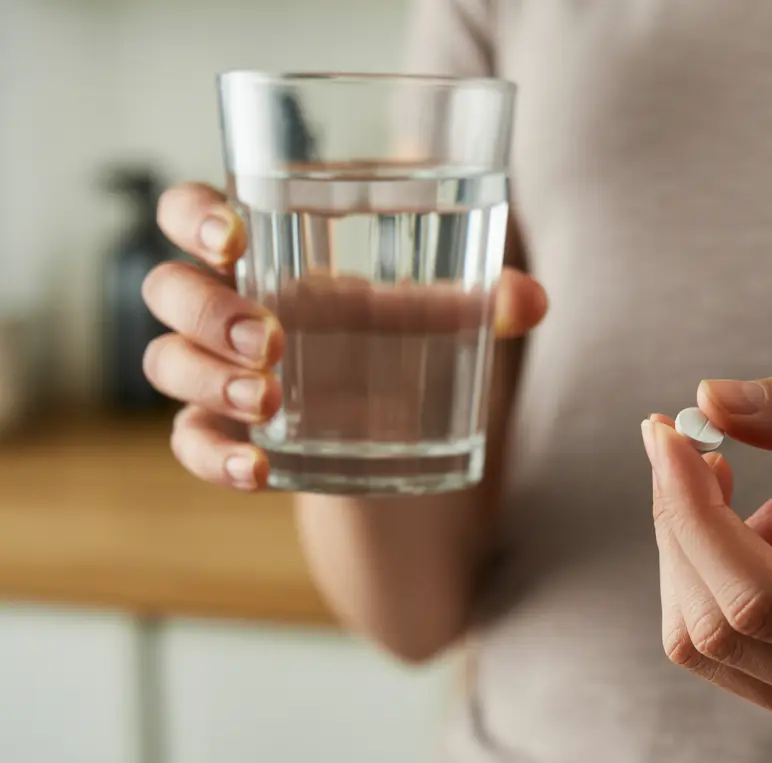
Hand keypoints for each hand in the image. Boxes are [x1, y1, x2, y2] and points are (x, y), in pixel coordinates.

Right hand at [142, 182, 546, 489]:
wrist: (393, 434)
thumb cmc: (399, 341)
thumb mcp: (437, 317)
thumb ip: (481, 302)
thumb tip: (534, 301)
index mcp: (267, 255)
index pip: (191, 213)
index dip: (193, 215)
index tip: (235, 236)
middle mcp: (227, 310)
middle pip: (167, 289)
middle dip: (205, 309)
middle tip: (269, 338)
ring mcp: (218, 376)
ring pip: (166, 364)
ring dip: (207, 379)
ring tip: (269, 399)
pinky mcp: (230, 437)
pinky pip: (190, 444)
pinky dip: (214, 457)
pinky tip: (257, 469)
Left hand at [641, 368, 771, 745]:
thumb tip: (705, 399)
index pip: (757, 599)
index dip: (691, 512)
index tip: (668, 433)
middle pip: (718, 627)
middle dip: (682, 523)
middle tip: (690, 441)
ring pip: (709, 645)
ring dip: (692, 551)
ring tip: (729, 477)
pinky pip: (732, 653)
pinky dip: (717, 581)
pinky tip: (768, 526)